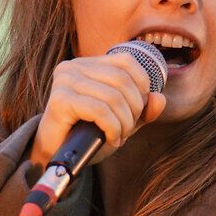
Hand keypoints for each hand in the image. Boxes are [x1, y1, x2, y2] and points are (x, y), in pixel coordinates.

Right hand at [29, 53, 166, 167]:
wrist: (56, 154)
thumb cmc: (88, 134)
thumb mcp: (122, 120)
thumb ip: (143, 110)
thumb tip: (159, 99)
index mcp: (88, 64)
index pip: (127, 61)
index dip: (142, 86)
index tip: (138, 111)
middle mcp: (74, 66)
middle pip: (122, 80)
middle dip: (134, 109)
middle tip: (128, 129)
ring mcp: (64, 81)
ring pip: (113, 97)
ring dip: (124, 123)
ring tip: (119, 136)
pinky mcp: (59, 100)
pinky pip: (99, 110)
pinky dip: (112, 128)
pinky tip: (111, 138)